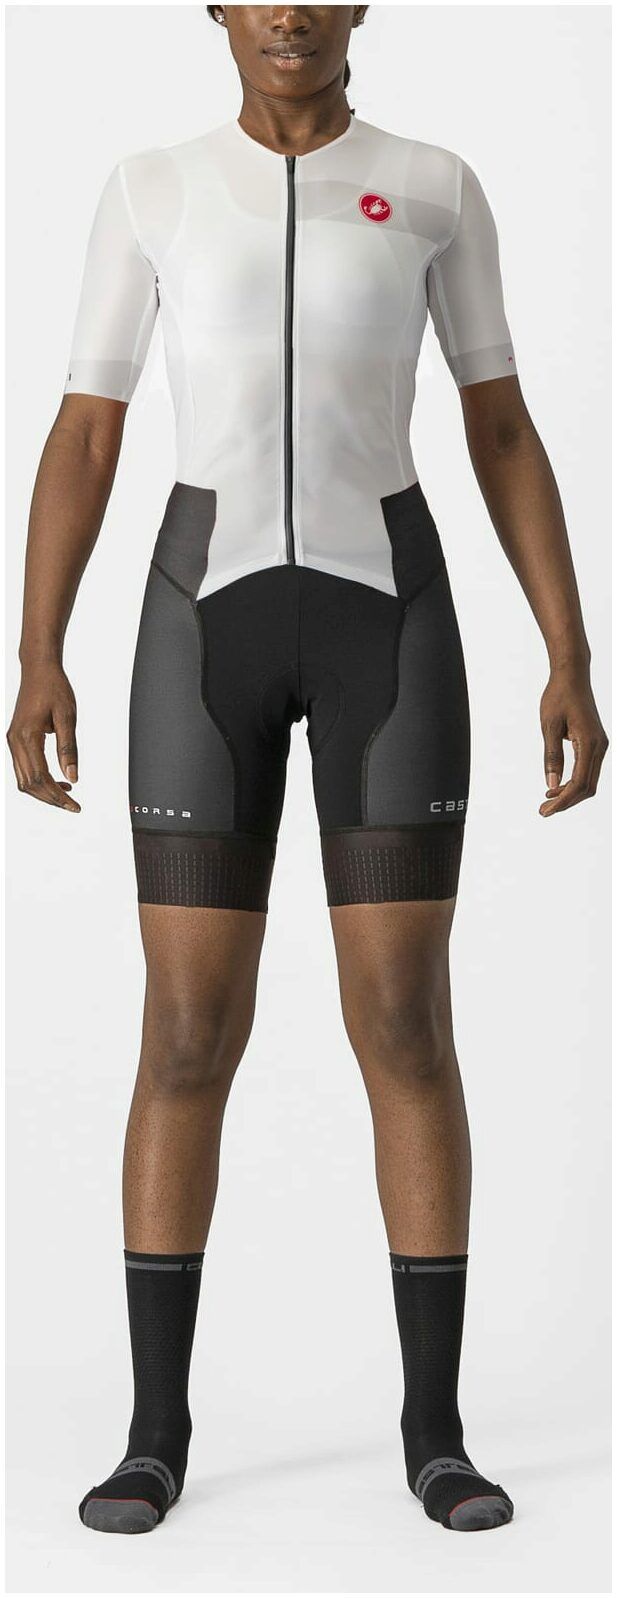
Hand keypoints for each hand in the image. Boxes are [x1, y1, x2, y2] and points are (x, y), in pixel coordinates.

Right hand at [6, 662, 80, 811]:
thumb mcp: (67, 717)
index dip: (58, 795)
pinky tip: (58, 780)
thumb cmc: (54, 688)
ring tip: (67, 794)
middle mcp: (15, 741)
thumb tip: (73, 777)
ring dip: (44, 792)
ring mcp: (12, 741)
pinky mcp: (15, 739)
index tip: (75, 805)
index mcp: (27, 736)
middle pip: (30, 784)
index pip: (41, 778)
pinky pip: (23, 768)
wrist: (38, 669)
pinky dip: (38, 780)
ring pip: (24, 779)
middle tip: (73, 805)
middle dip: (51, 799)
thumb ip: (69, 748)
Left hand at [539, 666, 608, 816]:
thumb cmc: (558, 697)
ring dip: (570, 794)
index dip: (563, 801)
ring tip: (547, 801)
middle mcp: (600, 746)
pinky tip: (557, 785)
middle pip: (587, 787)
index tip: (545, 811)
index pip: (579, 783)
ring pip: (589, 781)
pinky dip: (574, 782)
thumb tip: (551, 784)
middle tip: (543, 811)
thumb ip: (551, 756)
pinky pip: (588, 770)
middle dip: (566, 802)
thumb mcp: (549, 727)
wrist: (572, 676)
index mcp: (589, 743)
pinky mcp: (596, 743)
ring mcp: (600, 745)